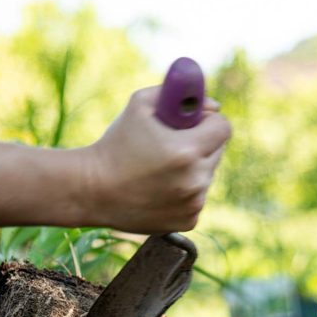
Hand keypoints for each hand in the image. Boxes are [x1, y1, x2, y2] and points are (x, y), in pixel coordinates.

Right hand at [85, 87, 230, 233]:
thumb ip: (177, 95)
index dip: (209, 122)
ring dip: (192, 169)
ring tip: (159, 170)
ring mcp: (193, 204)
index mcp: (187, 150)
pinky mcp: (188, 221)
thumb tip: (213, 105)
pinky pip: (197, 199)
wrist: (92, 191)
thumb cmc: (115, 144)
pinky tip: (158, 190)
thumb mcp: (139, 104)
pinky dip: (184, 193)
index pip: (223, 128)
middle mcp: (195, 180)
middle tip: (171, 146)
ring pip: (207, 176)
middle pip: (216, 152)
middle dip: (199, 144)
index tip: (194, 123)